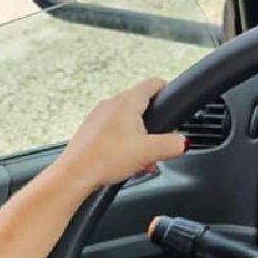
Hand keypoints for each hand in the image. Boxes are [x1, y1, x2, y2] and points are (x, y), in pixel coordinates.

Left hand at [53, 78, 187, 189]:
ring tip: (142, 159)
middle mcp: (111, 104)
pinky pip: (112, 131)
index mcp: (127, 101)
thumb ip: (171, 144)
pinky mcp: (89, 130)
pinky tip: (125, 161)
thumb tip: (182, 142)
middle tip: (159, 143)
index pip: (153, 83)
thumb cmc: (106, 157)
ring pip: (126, 122)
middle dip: (153, 126)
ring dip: (138, 138)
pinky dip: (123, 143)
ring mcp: (98, 116)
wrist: (75, 173)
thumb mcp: (149, 151)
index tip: (172, 98)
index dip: (166, 89)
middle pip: (140, 106)